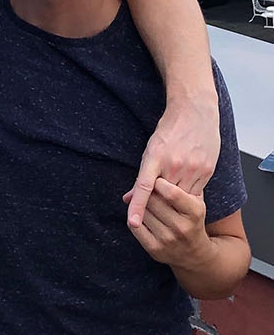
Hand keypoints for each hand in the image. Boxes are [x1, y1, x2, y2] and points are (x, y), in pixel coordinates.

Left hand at [124, 94, 219, 227]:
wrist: (196, 112)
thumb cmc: (170, 130)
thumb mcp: (151, 149)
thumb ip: (142, 176)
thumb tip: (128, 199)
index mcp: (156, 156)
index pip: (144, 186)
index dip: (138, 205)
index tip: (131, 222)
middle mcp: (174, 164)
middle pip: (162, 197)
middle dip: (156, 203)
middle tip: (155, 201)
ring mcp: (192, 169)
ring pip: (179, 199)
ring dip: (173, 202)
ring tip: (172, 192)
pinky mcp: (206, 171)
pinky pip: (195, 194)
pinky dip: (187, 195)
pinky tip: (185, 185)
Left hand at [125, 176, 211, 271]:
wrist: (195, 253)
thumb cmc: (191, 218)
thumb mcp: (194, 200)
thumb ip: (178, 184)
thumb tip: (147, 174)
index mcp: (194, 212)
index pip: (171, 193)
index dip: (159, 182)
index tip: (156, 177)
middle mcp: (182, 228)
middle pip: (153, 200)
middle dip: (147, 190)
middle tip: (145, 185)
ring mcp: (168, 240)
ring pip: (143, 211)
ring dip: (140, 202)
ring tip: (145, 199)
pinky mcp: (155, 250)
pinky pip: (135, 226)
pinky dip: (134, 216)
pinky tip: (140, 211)